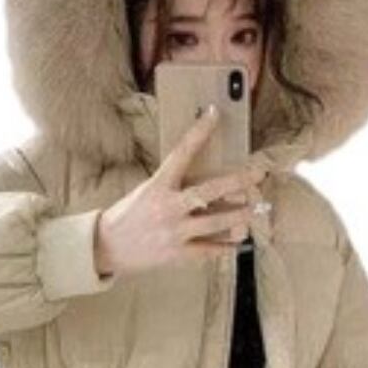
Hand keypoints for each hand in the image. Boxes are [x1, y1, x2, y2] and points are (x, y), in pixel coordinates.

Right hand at [94, 105, 267, 277]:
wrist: (108, 247)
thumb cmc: (129, 216)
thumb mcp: (147, 192)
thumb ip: (174, 186)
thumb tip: (208, 183)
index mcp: (158, 186)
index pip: (182, 152)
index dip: (199, 132)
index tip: (215, 114)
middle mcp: (168, 207)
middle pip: (209, 191)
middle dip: (237, 181)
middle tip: (259, 174)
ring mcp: (175, 231)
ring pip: (216, 222)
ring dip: (239, 215)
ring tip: (257, 210)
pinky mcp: (178, 253)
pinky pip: (209, 250)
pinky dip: (225, 246)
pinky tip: (239, 242)